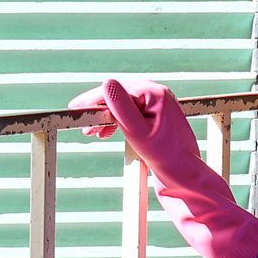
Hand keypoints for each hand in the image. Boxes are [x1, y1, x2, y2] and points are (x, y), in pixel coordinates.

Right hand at [68, 79, 204, 181]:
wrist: (184, 174)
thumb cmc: (164, 155)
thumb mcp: (137, 132)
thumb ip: (121, 107)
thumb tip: (106, 83)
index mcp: (155, 93)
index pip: (116, 90)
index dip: (92, 99)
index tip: (73, 108)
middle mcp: (158, 93)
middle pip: (118, 95)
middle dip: (98, 110)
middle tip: (82, 124)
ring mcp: (158, 104)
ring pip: (123, 104)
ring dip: (105, 117)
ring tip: (92, 133)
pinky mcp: (156, 116)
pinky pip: (131, 112)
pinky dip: (116, 121)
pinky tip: (105, 132)